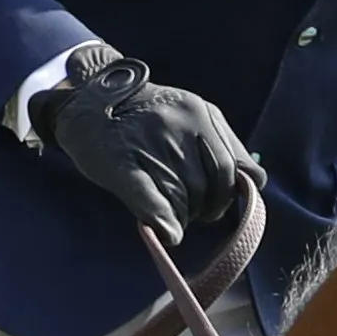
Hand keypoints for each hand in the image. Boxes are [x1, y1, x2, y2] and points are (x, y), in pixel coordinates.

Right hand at [28, 46, 261, 264]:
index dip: (235, 192)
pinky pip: (152, 202)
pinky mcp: (122, 167)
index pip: (240, 167)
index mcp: (203, 114)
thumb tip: (251, 183)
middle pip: (217, 186)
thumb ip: (221, 145)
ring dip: (184, 215)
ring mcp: (152, 144)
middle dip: (210, 207)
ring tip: (168, 207)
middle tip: (193, 210)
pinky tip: (167, 232)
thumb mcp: (188, 118)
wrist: (85, 102)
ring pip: (188, 199)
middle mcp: (183, 124)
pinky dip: (164, 221)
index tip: (220, 199)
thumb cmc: (143, 119)